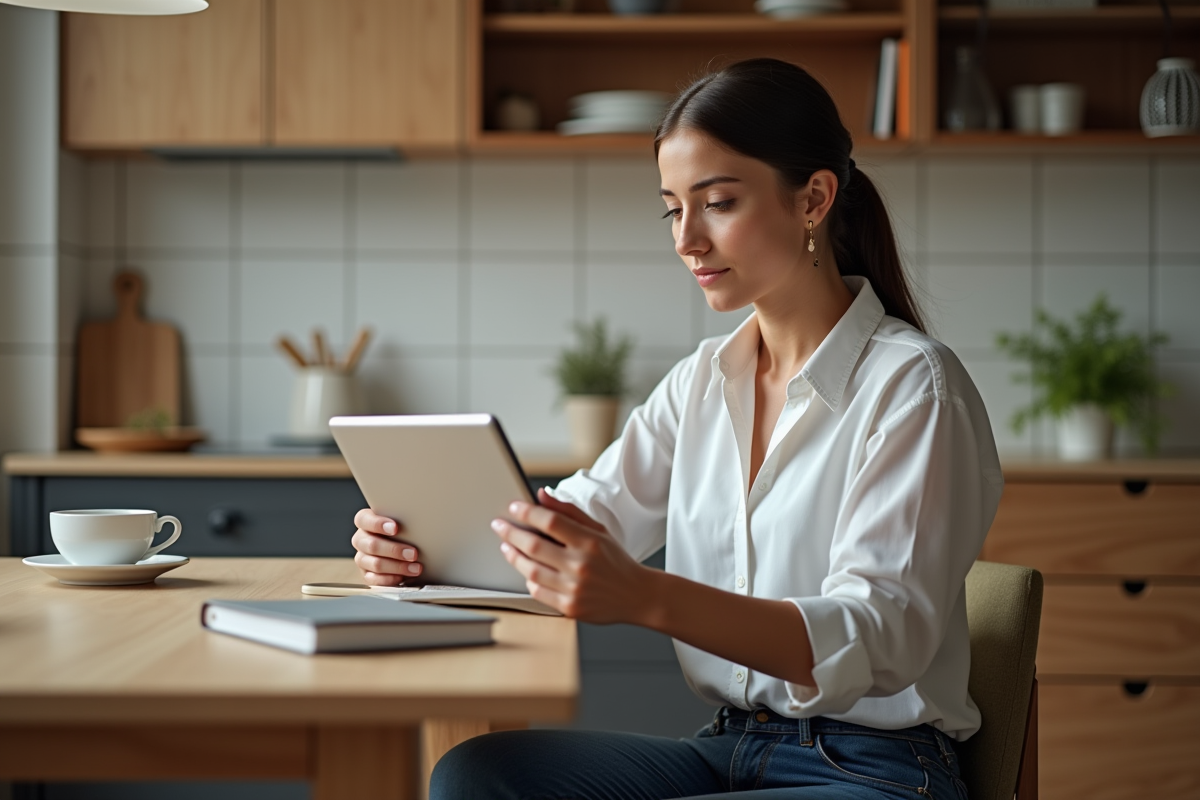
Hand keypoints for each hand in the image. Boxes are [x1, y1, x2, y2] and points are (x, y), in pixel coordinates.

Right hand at [351, 509, 422, 585]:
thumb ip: (403, 521)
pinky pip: (375, 579)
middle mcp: (361, 540)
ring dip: (398, 566)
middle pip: (372, 545)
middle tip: (413, 553)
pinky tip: (403, 577)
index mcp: (365, 522)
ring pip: (376, 564)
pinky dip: (391, 579)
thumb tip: (422, 521)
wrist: (402, 552)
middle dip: (394, 550)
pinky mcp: (366, 575)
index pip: (363, 519)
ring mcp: (362, 558)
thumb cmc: (402, 533)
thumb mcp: (402, 524)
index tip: (395, 528)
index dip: (378, 524)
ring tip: (416, 567)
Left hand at [491, 488, 652, 623]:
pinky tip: (526, 571)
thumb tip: (542, 496)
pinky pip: (538, 592)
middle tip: (499, 526)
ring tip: (506, 547)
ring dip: (514, 556)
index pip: (550, 521)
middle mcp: (581, 565)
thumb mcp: (598, 530)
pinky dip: (528, 580)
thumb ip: (569, 512)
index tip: (514, 507)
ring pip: (531, 570)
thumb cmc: (616, 560)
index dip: (527, 512)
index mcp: (589, 542)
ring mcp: (574, 588)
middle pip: (534, 545)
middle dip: (511, 533)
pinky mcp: (570, 607)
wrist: (636, 595)